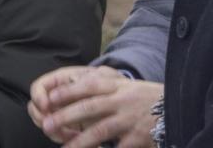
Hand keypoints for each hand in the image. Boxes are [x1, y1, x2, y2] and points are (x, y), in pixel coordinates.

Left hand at [28, 65, 159, 147]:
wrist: (179, 106)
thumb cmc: (144, 97)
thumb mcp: (124, 85)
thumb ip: (100, 86)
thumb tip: (67, 86)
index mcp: (116, 86)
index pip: (88, 86)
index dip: (68, 91)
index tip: (49, 98)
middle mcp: (122, 101)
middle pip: (90, 108)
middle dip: (66, 117)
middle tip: (46, 125)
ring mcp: (131, 120)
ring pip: (101, 130)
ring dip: (80, 141)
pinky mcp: (140, 138)